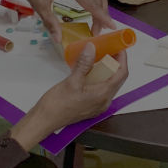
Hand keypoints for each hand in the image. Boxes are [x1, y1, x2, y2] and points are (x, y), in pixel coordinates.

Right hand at [10, 43, 127, 150]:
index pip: (121, 74)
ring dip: (108, 70)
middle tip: (110, 49)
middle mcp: (104, 102)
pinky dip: (100, 78)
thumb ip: (84, 63)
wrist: (44, 120)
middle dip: (116, 63)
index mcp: (102, 96)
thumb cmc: (57, 105)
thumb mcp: (72, 81)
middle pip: (117, 79)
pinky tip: (91, 70)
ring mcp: (98, 105)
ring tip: (100, 56)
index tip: (119, 47)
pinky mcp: (91, 106)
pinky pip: (101, 89)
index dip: (122, 59)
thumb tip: (92, 48)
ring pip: (109, 84)